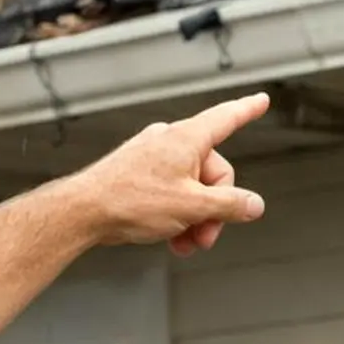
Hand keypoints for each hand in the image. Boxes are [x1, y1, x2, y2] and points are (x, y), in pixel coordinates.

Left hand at [70, 92, 269, 255]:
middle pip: (212, 172)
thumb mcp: (193, 207)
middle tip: (206, 237)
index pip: (227, 118)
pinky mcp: (137, 173)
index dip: (248, 109)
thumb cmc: (131, 201)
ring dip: (194, 218)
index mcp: (187, 139)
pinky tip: (170, 238)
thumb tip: (254, 204)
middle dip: (214, 209)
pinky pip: (169, 191)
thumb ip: (229, 205)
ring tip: (185, 244)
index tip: (261, 99)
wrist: (82, 211)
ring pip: (190, 187)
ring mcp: (151, 157)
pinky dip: (175, 214)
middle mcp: (169, 142)